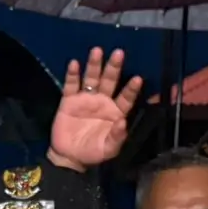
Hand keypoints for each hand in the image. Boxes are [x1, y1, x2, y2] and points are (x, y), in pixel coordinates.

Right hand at [47, 47, 142, 171]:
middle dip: (114, 67)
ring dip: (94, 65)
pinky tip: (74, 64)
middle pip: (109, 80)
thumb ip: (117, 137)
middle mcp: (102, 101)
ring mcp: (85, 99)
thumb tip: (123, 123)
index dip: (131, 88)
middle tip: (119, 53)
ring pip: (91, 78)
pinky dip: (73, 75)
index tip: (138, 78)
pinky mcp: (69, 100)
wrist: (69, 157)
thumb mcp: (108, 149)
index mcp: (115, 112)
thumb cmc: (93, 152)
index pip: (126, 97)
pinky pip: (71, 85)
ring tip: (97, 51)